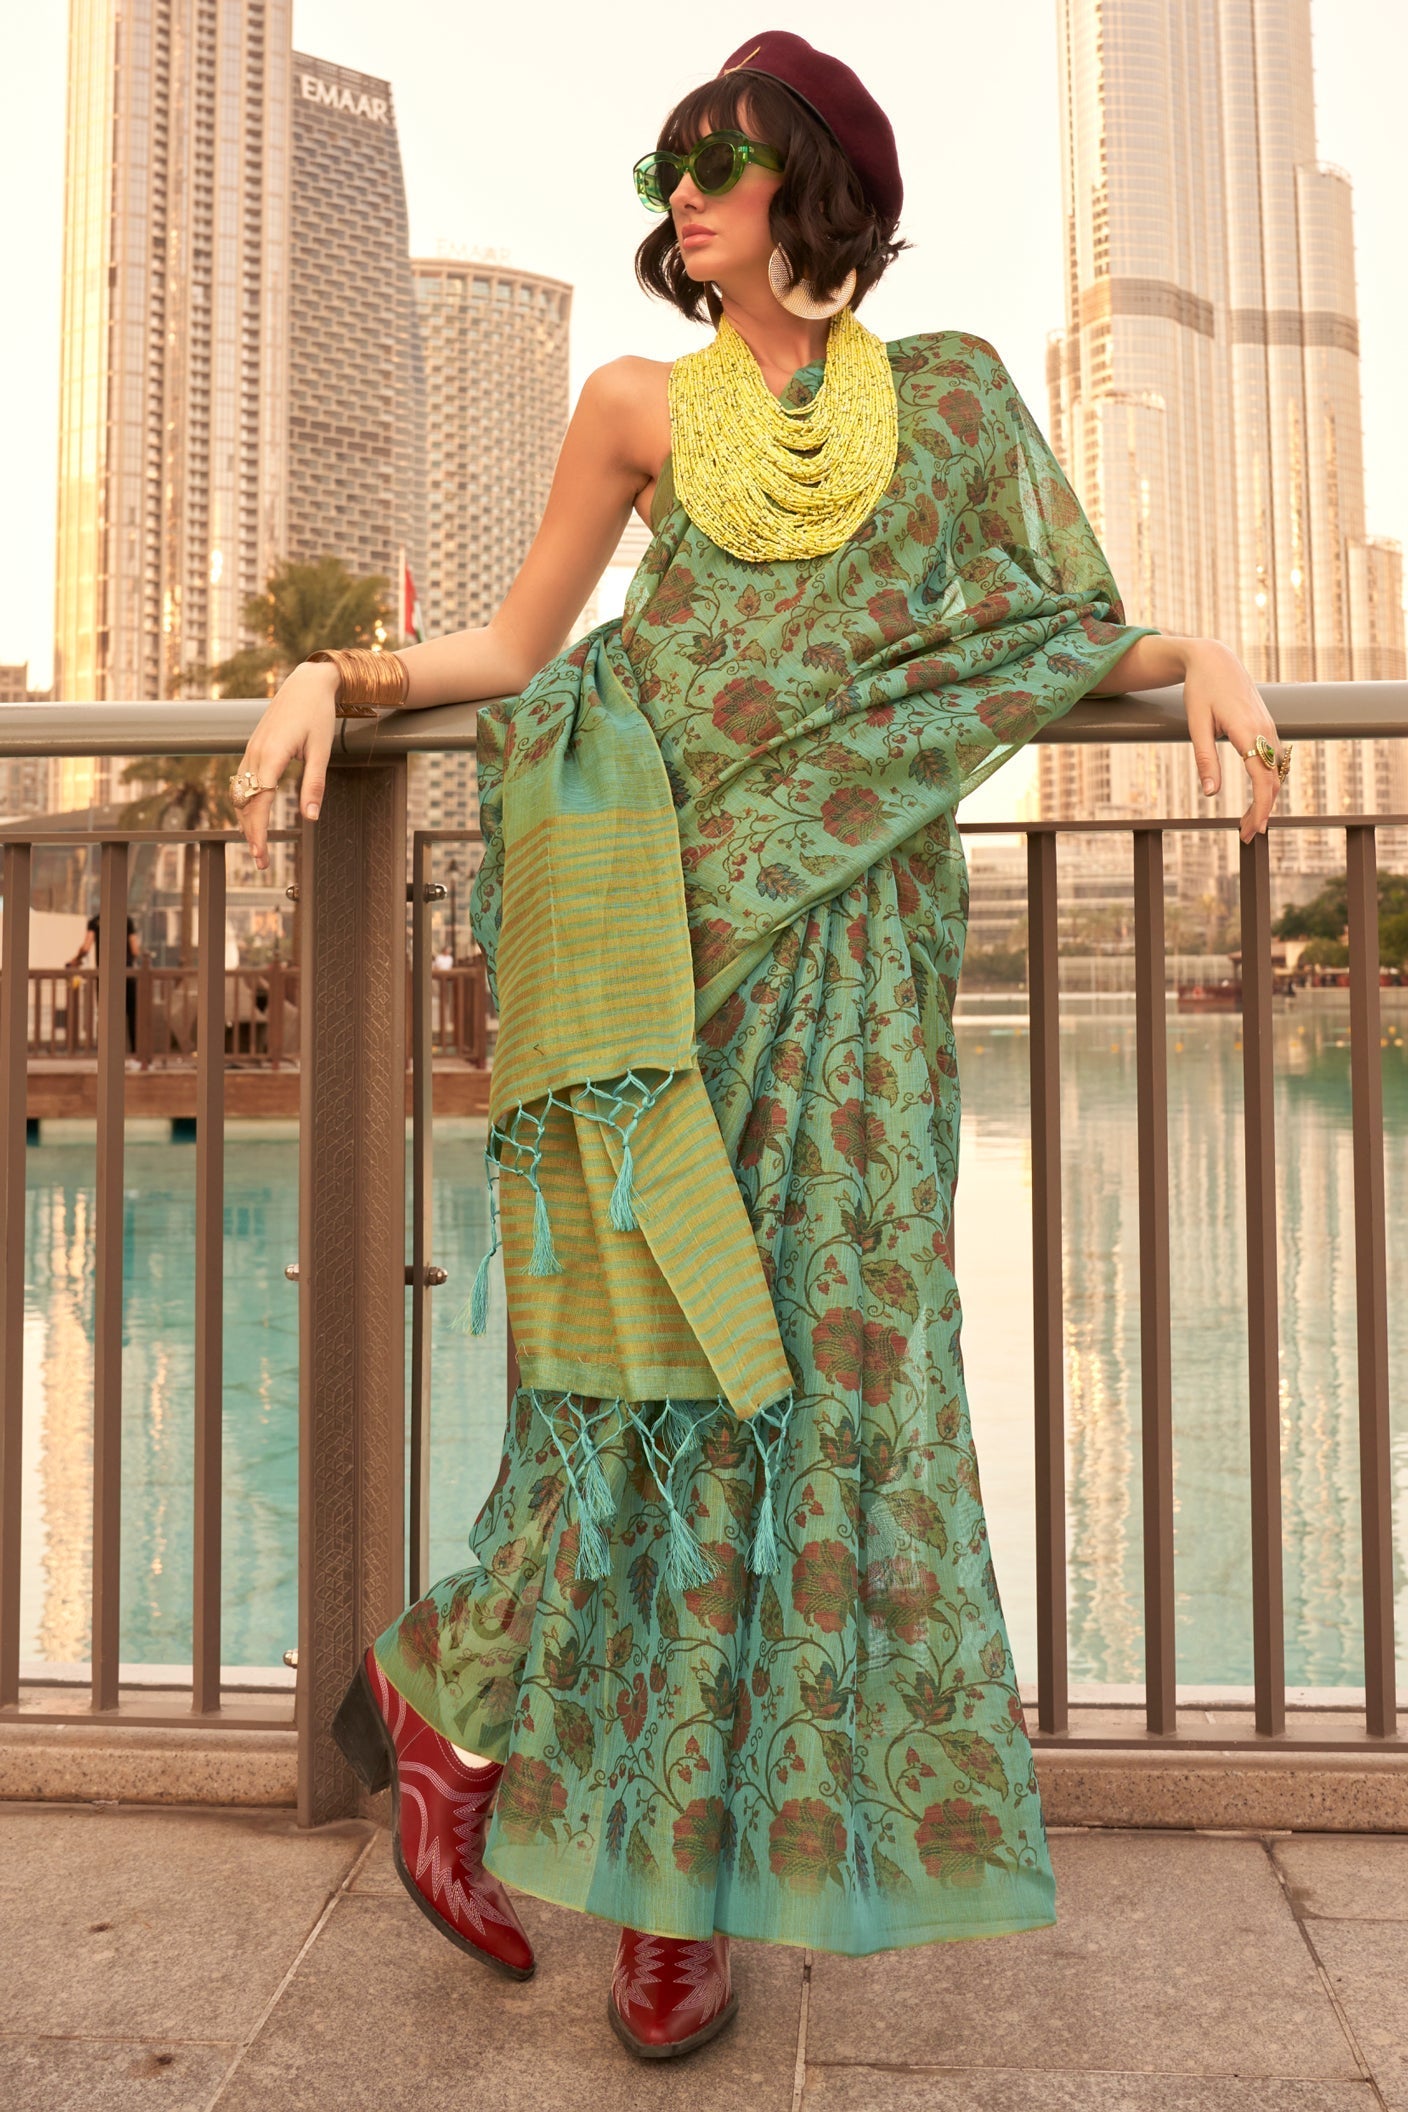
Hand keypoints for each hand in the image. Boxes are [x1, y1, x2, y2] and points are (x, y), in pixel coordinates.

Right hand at [230, 661, 337, 871]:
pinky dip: (244, 803)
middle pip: (245, 803)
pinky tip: (252, 817)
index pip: (259, 803)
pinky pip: (241, 781)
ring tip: (257, 845)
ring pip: (239, 794)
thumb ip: (314, 784)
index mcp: (271, 755)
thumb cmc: (317, 715)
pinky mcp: (251, 748)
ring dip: (245, 821)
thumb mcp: (322, 751)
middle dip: (250, 834)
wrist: (305, 684)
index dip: (259, 832)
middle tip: (260, 861)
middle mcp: (254, 753)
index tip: (262, 855)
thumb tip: (311, 817)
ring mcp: (250, 750)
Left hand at [1181, 640, 1287, 843]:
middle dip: (1262, 811)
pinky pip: (1275, 760)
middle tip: (1245, 835)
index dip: (1260, 808)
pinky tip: (1258, 797)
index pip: (1262, 779)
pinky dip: (1269, 783)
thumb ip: (1205, 760)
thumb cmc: (1201, 690)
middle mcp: (1266, 730)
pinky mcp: (1268, 726)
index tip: (1251, 830)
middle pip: (1273, 781)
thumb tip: (1211, 794)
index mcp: (1248, 731)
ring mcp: (1270, 727)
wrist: (1216, 659)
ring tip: (1249, 822)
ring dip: (1267, 799)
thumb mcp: (1196, 725)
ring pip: (1277, 772)